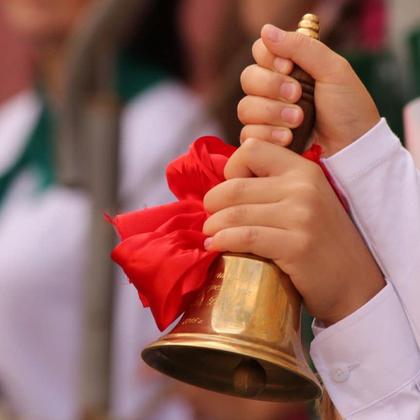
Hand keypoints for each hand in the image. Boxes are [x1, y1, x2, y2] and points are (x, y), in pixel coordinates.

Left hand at [203, 139, 384, 324]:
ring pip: (235, 213)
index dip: (231, 170)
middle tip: (211, 218)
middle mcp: (302, 187)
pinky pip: (244, 237)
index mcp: (302, 170)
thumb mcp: (304, 201)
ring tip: (210, 235)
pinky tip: (215, 246)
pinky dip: (222, 241)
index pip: (251, 149)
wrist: (354, 281)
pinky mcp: (296, 246)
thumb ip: (272, 188)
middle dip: (212, 204)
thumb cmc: (321, 241)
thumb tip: (222, 188)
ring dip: (213, 226)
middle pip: (234, 186)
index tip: (230, 194)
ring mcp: (301, 216)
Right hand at [238, 24, 380, 155]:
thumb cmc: (348, 109)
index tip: (289, 67)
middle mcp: (274, 91)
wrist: (352, 149)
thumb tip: (266, 29)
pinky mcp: (264, 142)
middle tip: (297, 96)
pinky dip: (268, 135)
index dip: (269, 59)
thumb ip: (301, 47)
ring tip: (298, 121)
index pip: (260, 52)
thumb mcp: (333, 70)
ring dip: (272, 113)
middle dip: (272, 87)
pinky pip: (247, 134)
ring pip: (245, 108)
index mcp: (290, 69)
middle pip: (248, 79)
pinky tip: (288, 139)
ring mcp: (267, 118)